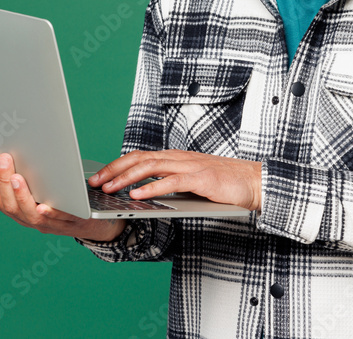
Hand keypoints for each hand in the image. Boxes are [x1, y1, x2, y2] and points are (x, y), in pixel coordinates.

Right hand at [0, 151, 125, 241]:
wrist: (94, 222)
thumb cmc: (59, 204)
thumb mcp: (32, 196)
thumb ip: (6, 192)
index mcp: (21, 213)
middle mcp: (33, 221)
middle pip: (11, 207)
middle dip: (4, 182)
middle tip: (4, 158)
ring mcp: (52, 225)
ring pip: (31, 215)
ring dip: (21, 196)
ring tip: (16, 177)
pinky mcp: (74, 223)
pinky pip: (61, 220)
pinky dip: (51, 213)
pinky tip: (43, 205)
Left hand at [90, 150, 261, 210]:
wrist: (257, 182)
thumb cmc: (225, 186)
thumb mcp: (192, 183)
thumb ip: (171, 184)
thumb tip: (144, 194)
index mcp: (177, 158)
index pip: (141, 156)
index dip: (118, 164)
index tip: (99, 175)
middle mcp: (180, 158)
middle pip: (140, 158)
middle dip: (114, 169)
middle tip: (95, 181)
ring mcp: (191, 166)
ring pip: (152, 167)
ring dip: (127, 177)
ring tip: (110, 188)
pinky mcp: (201, 179)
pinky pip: (172, 182)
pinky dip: (152, 187)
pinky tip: (137, 195)